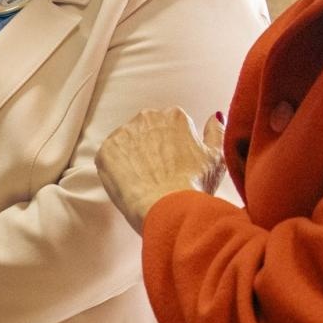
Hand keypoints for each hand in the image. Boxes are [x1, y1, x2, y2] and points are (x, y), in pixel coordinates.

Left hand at [96, 108, 225, 234]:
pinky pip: (109, 157)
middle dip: (150, 149)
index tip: (173, 165)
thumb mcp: (216, 157)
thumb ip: (216, 132)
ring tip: (145, 181)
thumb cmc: (194, 185)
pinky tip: (130, 183)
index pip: (169, 126)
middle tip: (158, 174)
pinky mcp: (106, 150)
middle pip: (146, 131)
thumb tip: (214, 117)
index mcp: (174, 116)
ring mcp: (124, 132)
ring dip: (132, 158)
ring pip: (127, 144)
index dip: (171, 149)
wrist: (168, 207)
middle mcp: (147, 117)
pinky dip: (116, 170)